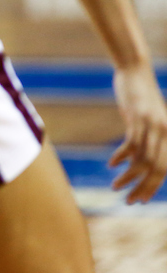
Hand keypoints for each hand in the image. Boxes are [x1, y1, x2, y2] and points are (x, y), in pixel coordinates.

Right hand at [109, 62, 166, 202]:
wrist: (135, 70)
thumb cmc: (141, 96)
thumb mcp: (147, 120)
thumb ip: (147, 139)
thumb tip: (137, 161)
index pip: (165, 170)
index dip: (153, 187)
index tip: (140, 200)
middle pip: (157, 170)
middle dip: (143, 188)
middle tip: (129, 201)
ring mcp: (154, 126)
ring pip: (144, 160)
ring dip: (128, 177)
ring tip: (115, 187)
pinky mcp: (139, 118)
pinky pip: (131, 144)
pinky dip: (121, 157)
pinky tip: (111, 164)